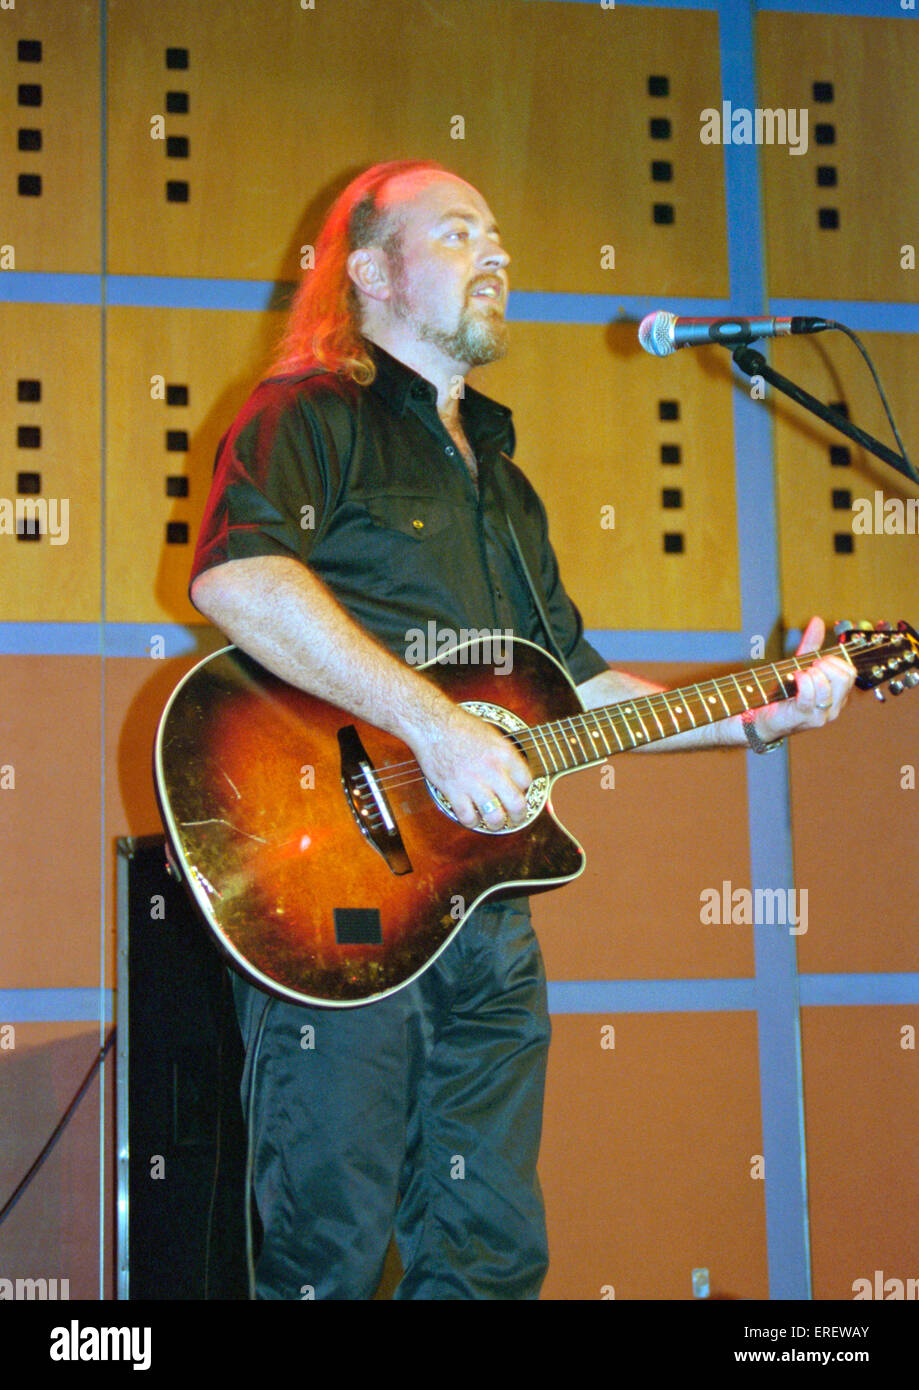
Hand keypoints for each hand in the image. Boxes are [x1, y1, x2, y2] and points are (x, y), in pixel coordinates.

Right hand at [408, 703, 531, 829]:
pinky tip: (472, 816)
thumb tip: (513, 772)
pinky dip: (471, 821)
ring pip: (495, 817)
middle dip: (519, 816)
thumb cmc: (460, 726)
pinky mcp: (453, 791)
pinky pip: (468, 817)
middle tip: (515, 818)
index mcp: (504, 753)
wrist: (432, 725)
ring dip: (497, 823)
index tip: (518, 791)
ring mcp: (473, 782)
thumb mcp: (492, 734)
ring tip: (494, 821)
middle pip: (517, 804)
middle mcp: (492, 769)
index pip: (526, 781)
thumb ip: (504, 755)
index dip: (523, 789)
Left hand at [756, 616, 855, 741]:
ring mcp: (821, 715)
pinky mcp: (804, 717)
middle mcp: (834, 707)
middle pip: (845, 677)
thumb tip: (817, 621)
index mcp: (838, 696)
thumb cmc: (783, 693)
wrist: (763, 718)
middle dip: (825, 664)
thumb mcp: (800, 665)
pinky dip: (801, 680)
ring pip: (827, 684)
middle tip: (808, 666)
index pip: (850, 672)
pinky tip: (794, 678)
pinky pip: (809, 694)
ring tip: (799, 674)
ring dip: (811, 673)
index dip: (834, 660)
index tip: (816, 661)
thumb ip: (811, 644)